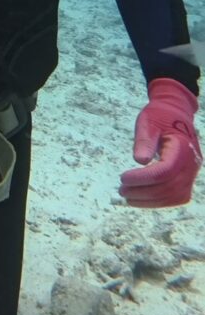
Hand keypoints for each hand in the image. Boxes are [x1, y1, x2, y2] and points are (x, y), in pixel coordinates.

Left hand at [119, 78, 201, 206]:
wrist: (176, 113)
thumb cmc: (159, 116)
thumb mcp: (147, 122)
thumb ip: (145, 141)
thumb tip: (140, 161)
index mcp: (182, 148)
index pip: (165, 171)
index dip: (143, 178)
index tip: (123, 178)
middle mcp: (191, 164)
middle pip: (170, 187)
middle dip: (144, 193)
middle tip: (121, 191)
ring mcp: (192, 173)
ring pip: (175, 196)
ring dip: (150, 201)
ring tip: (128, 197)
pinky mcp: (188, 178)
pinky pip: (177, 196)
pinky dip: (159, 201)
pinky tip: (142, 198)